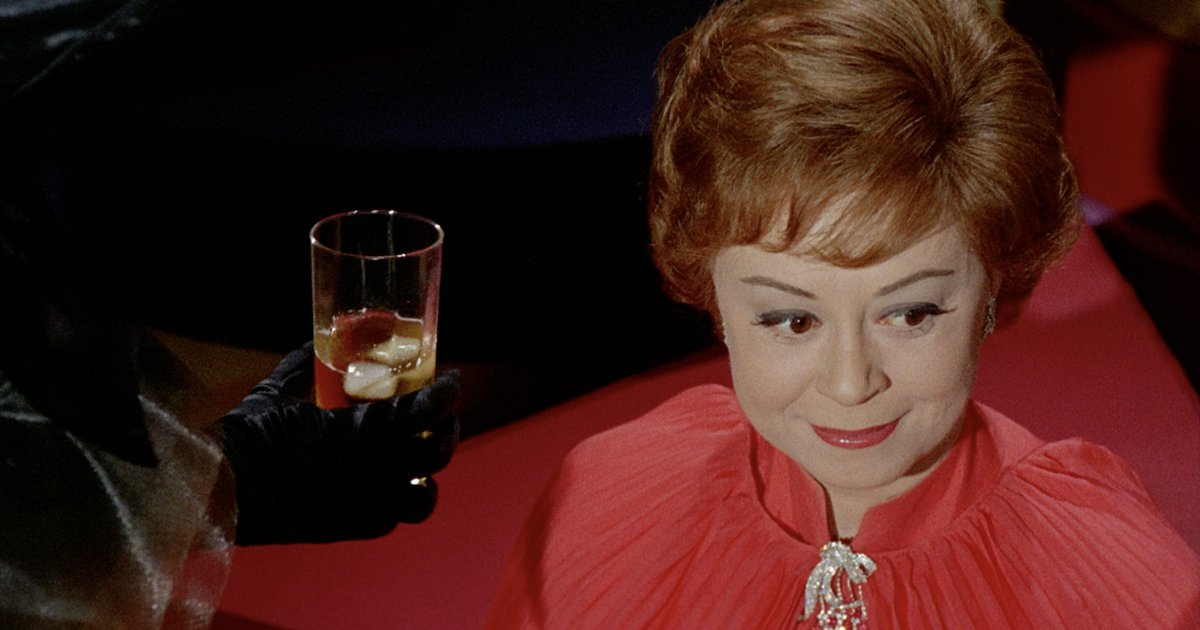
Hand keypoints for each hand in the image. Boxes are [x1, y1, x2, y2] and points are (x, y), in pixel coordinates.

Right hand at [220, 343, 459, 544]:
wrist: (220, 491)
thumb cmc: (247, 437)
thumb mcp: (277, 395)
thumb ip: (301, 369)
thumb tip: (312, 346)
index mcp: (362, 432)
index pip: (424, 409)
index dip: (446, 393)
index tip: (454, 380)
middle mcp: (374, 470)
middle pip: (436, 452)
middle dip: (446, 432)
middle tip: (445, 419)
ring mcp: (365, 504)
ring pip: (424, 498)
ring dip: (429, 477)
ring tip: (425, 463)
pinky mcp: (349, 529)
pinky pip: (390, 520)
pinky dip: (396, 502)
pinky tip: (390, 489)